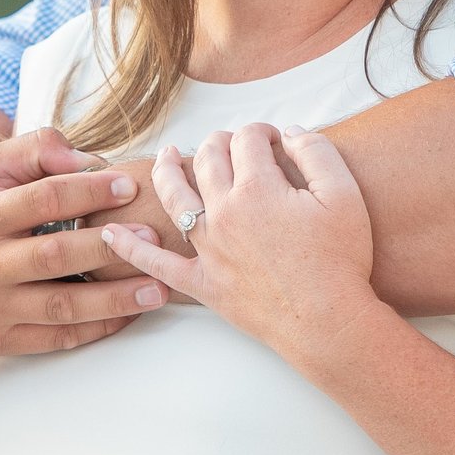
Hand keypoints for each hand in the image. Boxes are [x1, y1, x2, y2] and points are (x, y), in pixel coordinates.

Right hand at [0, 126, 167, 355]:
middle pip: (56, 255)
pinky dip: (94, 330)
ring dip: (113, 298)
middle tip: (153, 239)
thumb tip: (86, 159)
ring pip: (61, 305)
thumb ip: (35, 151)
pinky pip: (52, 338)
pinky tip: (127, 316)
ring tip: (157, 288)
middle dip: (110, 247)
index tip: (128, 184)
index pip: (44, 199)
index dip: (89, 190)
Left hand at [103, 122, 382, 363]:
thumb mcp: (344, 194)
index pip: (249, 139)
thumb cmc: (340, 260)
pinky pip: (156, 264)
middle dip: (222, 142)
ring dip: (167, 171)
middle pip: (210, 159)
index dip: (263, 132)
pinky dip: (131, 248)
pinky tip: (111, 234)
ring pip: (175, 198)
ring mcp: (208, 249)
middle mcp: (224, 213)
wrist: (327, 322)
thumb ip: (317, 152)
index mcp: (257, 187)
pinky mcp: (202, 283)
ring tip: (166, 155)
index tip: (276, 141)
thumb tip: (292, 132)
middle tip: (234, 143)